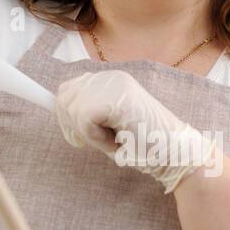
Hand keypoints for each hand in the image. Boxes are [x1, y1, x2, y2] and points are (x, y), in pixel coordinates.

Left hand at [54, 70, 219, 194]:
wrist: (175, 153)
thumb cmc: (144, 146)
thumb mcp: (107, 127)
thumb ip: (84, 114)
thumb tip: (54, 105)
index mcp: (109, 81)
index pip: (67, 90)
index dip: (66, 115)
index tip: (78, 136)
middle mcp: (111, 77)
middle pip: (64, 97)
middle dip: (74, 126)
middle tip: (103, 140)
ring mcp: (116, 84)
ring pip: (73, 109)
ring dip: (90, 135)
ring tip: (116, 138)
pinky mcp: (118, 98)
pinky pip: (84, 120)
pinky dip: (96, 138)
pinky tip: (118, 140)